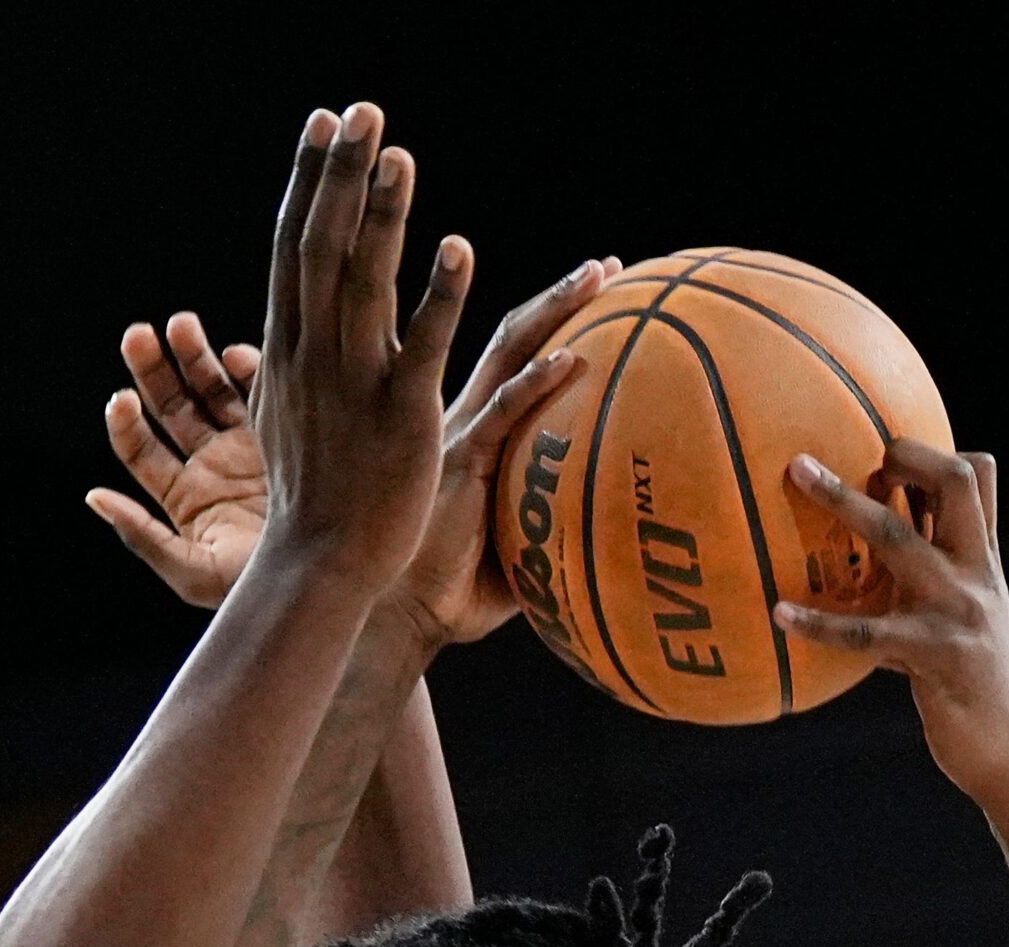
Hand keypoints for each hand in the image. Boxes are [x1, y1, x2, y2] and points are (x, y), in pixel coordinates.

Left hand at [86, 313, 264, 607]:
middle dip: (151, 369)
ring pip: (210, 386)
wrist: (334, 574)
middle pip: (169, 405)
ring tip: (181, 324)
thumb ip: (144, 537)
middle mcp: (212, 464)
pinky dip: (247, 365)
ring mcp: (248, 442)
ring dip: (193, 353)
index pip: (140, 449)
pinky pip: (259, 386)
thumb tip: (94, 496)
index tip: (122, 400)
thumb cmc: (262, 588)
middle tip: (138, 335)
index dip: (126, 422)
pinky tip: (236, 355)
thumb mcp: (194, 572)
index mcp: (184, 497)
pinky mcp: (287, 427)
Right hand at [248, 103, 469, 596]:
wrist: (319, 566)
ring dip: (383, 216)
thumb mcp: (286, 418)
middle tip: (361, 110)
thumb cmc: (312, 501)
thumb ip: (292, 365)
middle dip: (340, 175)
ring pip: (365, 284)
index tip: (324, 126)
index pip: (292, 248)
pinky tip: (458, 248)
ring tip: (399, 153)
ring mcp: (354, 384)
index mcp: (288, 351)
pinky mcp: (401, 417)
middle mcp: (314, 356)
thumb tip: (283, 333)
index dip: (308, 183)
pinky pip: (422, 348)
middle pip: (322, 247)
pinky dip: (438, 296)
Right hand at [384, 257, 621, 650]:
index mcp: (468, 431)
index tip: (597, 290)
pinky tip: (574, 358)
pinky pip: (505, 413)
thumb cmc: (449, 593)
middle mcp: (461, 419)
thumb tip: (613, 536)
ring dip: (555, 309)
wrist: (395, 618)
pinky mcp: (459, 461)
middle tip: (609, 266)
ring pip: (511, 352)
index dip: (550, 320)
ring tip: (599, 274)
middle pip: (514, 337)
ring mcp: (458, 434)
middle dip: (562, 296)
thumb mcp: (513, 551)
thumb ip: (551, 527)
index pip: (510, 359)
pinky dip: (539, 383)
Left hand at [774, 442, 1008, 825]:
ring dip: (846, 500)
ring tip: (797, 476)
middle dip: (904, 450)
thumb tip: (867, 559)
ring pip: (900, 537)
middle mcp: (977, 574)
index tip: (884, 449)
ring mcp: (960, 611)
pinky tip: (779, 615)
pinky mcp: (937, 656)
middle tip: (845, 441)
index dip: (933, 452)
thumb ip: (922, 584)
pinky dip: (820, 622)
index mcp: (983, 561)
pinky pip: (867, 632)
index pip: (979, 477)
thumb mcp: (954, 623)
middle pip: (956, 481)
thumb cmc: (969, 688)